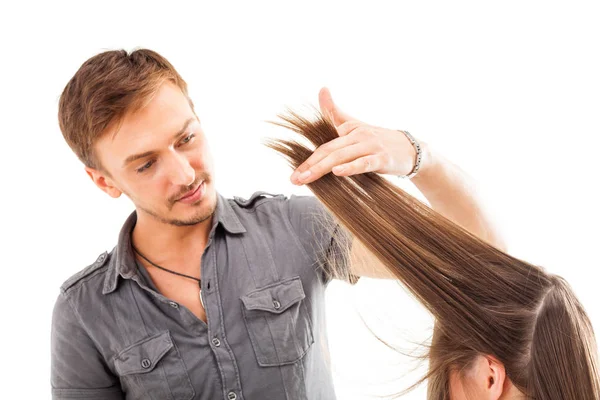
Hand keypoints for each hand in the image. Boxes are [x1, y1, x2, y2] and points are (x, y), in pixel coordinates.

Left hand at [290, 87, 422, 184]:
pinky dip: (350, 167)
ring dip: (322, 168)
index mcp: (349, 129)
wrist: (411, 150)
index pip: (324, 146)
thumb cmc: (379, 140)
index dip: (308, 160)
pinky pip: (364, 163)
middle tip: (295, 179)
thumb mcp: (356, 125)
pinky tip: (338, 172)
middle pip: (329, 151)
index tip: (294, 175)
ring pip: (342, 157)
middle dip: (310, 166)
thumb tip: (322, 89)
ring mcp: (370, 146)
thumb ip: (335, 112)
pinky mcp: (382, 158)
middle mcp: (358, 135)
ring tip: (307, 178)